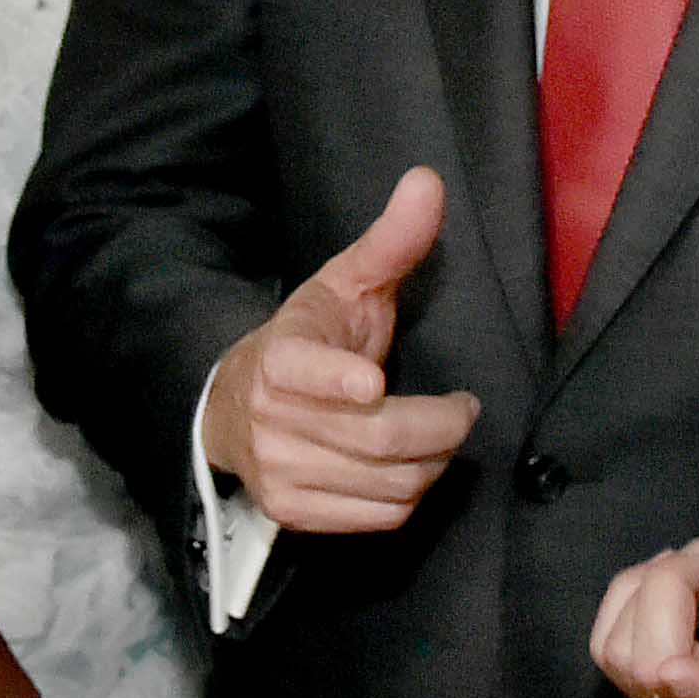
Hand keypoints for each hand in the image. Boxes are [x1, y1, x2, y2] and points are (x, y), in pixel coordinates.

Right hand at [206, 168, 479, 534]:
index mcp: (280, 357)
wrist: (234, 410)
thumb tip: (427, 180)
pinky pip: (379, 517)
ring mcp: (280, 473)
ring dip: (432, 464)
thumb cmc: (309, 339)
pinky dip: (409, 495)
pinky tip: (409, 467)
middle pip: (377, 437)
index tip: (371, 384)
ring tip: (438, 436)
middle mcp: (270, 421)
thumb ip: (388, 241)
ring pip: (388, 483)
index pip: (299, 372)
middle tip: (464, 409)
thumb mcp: (342, 285)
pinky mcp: (294, 514)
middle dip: (440, 427)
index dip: (335, 381)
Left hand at [588, 540, 698, 697]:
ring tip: (698, 561)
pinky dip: (633, 593)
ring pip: (618, 657)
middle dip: (664, 594)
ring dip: (643, 589)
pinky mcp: (659, 679)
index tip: (677, 647)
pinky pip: (612, 642)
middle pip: (651, 675)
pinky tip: (682, 575)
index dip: (694, 685)